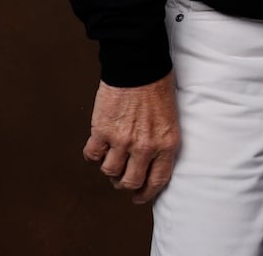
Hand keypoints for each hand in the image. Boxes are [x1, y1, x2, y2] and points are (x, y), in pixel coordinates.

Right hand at [82, 72, 179, 203]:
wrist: (139, 65)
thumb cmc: (157, 86)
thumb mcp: (171, 118)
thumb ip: (162, 142)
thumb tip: (151, 162)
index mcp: (166, 143)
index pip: (157, 181)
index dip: (146, 193)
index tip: (138, 197)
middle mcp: (145, 147)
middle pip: (130, 182)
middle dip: (124, 183)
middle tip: (121, 177)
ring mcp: (122, 141)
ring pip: (109, 172)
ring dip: (108, 167)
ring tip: (111, 156)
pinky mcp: (102, 131)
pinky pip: (92, 155)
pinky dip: (92, 154)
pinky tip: (97, 146)